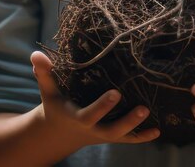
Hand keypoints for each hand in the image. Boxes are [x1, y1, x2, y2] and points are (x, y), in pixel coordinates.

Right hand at [30, 51, 159, 148]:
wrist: (58, 133)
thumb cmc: (56, 106)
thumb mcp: (49, 92)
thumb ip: (44, 73)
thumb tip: (36, 54)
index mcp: (78, 117)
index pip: (91, 114)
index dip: (104, 105)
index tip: (116, 93)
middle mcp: (94, 129)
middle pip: (113, 129)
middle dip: (128, 121)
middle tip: (144, 108)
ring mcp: (104, 134)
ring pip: (123, 136)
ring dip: (138, 128)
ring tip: (153, 116)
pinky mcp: (112, 137)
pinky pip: (129, 140)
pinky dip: (142, 137)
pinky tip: (158, 131)